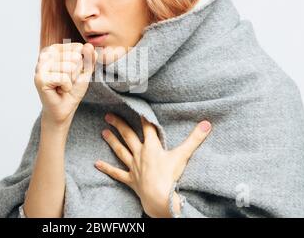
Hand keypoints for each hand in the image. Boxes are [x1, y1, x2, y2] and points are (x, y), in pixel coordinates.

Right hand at [34, 43, 97, 125]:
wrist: (64, 109)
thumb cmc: (72, 89)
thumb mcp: (85, 70)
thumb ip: (89, 57)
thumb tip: (88, 45)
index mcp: (54, 49)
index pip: (78, 47)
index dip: (82, 63)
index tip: (72, 73)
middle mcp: (45, 54)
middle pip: (75, 56)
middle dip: (76, 72)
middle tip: (67, 82)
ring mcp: (40, 66)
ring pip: (70, 67)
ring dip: (71, 80)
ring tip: (63, 86)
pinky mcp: (40, 78)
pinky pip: (64, 78)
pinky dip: (67, 87)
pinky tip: (59, 90)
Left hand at [95, 113, 211, 217]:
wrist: (159, 196)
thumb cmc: (170, 176)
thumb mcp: (183, 156)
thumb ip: (194, 139)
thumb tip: (207, 124)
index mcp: (152, 147)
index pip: (147, 127)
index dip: (143, 116)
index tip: (137, 106)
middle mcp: (140, 154)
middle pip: (128, 136)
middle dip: (119, 124)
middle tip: (108, 115)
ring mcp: (133, 167)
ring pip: (120, 151)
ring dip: (112, 141)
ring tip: (103, 132)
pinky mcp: (130, 180)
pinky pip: (116, 173)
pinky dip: (107, 168)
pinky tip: (96, 164)